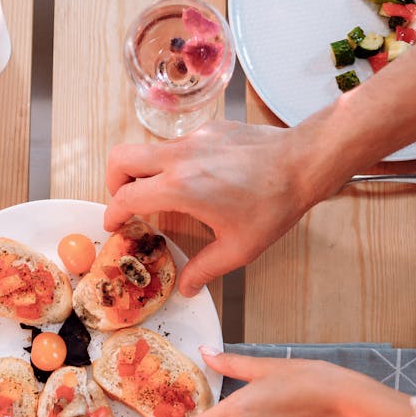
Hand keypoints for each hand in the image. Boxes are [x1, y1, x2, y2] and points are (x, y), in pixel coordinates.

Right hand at [105, 120, 324, 296]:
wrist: (302, 162)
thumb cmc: (273, 204)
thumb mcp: (238, 248)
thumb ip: (204, 269)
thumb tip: (186, 287)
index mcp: (180, 188)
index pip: (126, 196)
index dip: (113, 213)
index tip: (114, 225)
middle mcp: (179, 157)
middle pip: (121, 159)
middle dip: (114, 182)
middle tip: (127, 203)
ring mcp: (193, 138)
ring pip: (147, 149)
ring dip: (143, 172)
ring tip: (161, 196)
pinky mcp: (208, 128)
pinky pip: (176, 144)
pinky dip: (173, 162)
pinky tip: (199, 180)